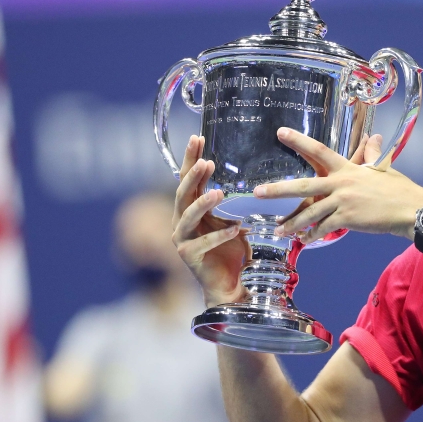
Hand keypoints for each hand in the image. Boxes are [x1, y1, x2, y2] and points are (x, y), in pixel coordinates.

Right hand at [171, 135, 247, 307]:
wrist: (231, 283)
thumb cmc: (231, 249)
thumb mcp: (231, 217)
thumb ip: (227, 200)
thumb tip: (241, 172)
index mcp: (190, 209)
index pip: (187, 179)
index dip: (190, 158)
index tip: (197, 138)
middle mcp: (181, 221)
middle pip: (182, 193)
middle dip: (192, 175)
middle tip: (204, 161)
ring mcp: (182, 239)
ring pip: (187, 216)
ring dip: (202, 203)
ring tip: (219, 193)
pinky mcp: (188, 257)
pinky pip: (203, 243)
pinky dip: (220, 235)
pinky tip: (236, 228)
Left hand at [253, 127, 422, 244]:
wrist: (411, 210)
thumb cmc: (400, 190)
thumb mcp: (384, 169)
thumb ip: (373, 155)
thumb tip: (375, 138)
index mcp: (348, 168)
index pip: (319, 151)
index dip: (299, 141)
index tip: (280, 133)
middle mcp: (341, 182)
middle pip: (303, 185)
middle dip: (278, 189)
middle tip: (257, 192)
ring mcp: (343, 201)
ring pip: (310, 212)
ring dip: (293, 222)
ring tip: (278, 229)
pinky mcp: (348, 218)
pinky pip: (324, 228)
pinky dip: (313, 235)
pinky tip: (304, 241)